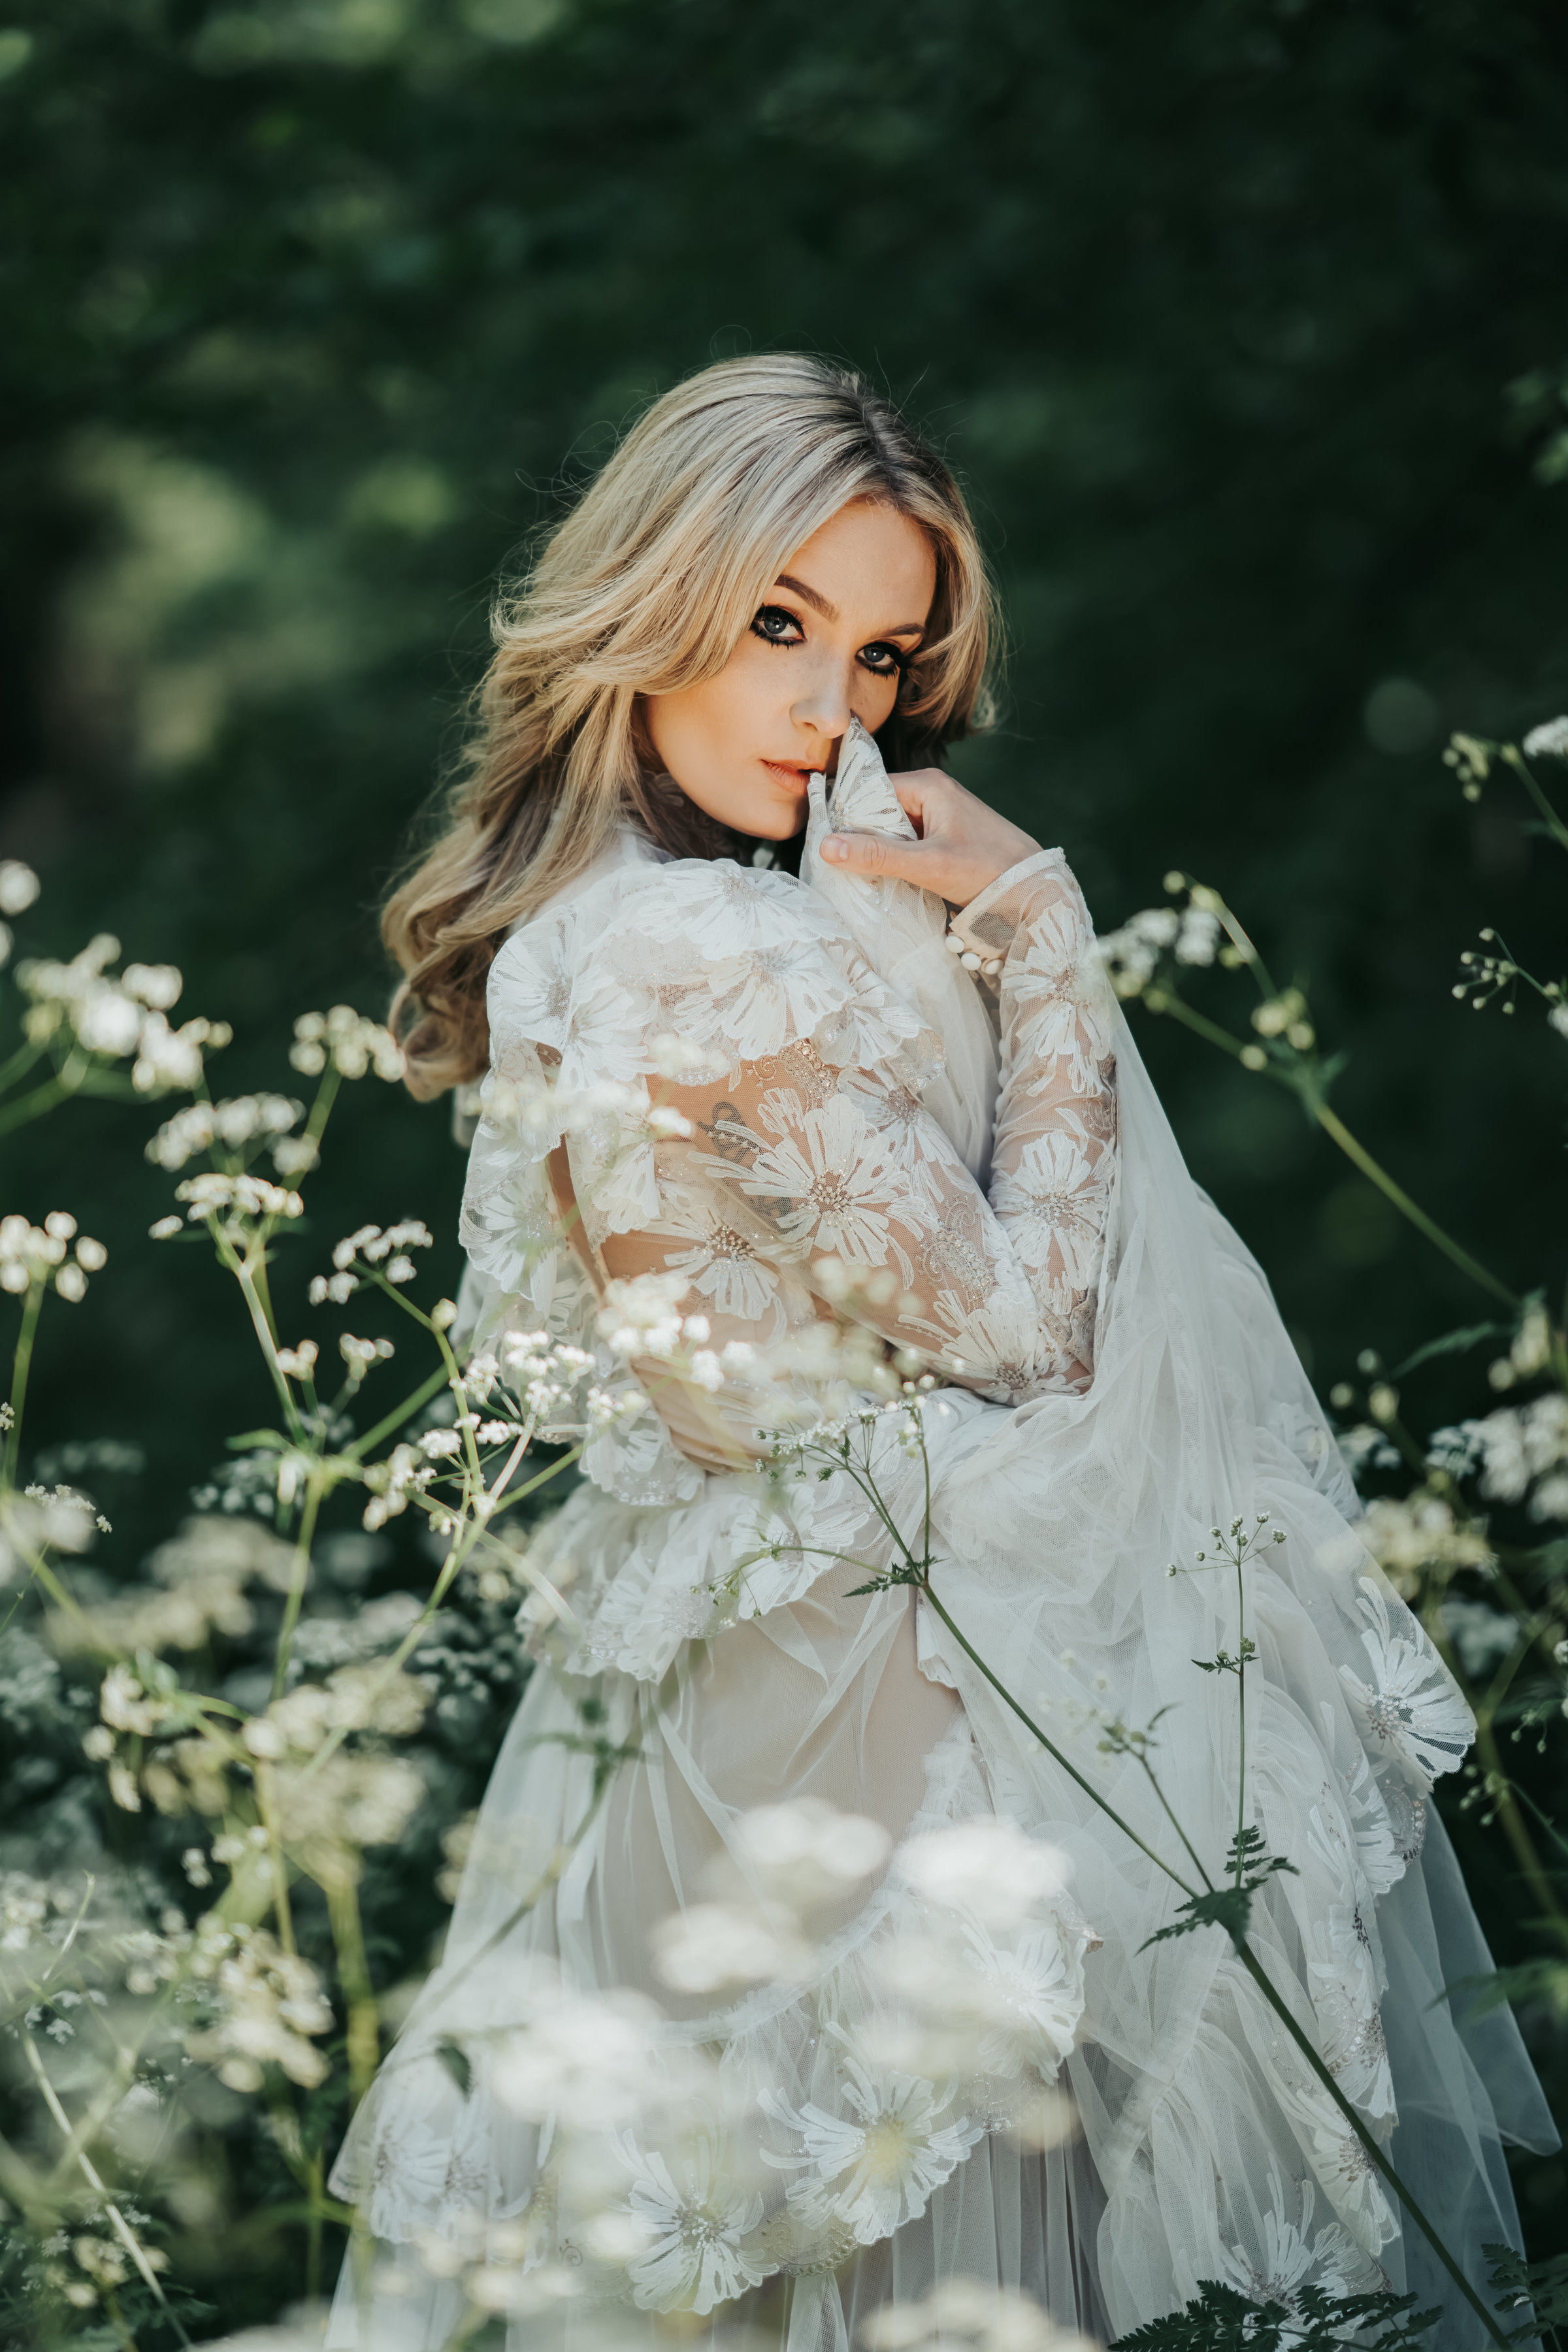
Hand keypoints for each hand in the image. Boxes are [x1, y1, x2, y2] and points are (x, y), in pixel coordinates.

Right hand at [818, 767, 1040, 907]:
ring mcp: (939, 815)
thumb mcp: (927, 864)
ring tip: (862, 876)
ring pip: (892, 830)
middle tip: (843, 867)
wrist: (1033, 890)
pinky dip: (896, 860)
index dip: (847, 817)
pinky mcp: (944, 837)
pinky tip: (886, 880)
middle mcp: (932, 793)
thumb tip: (826, 846)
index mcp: (927, 785)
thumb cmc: (986, 870)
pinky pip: (907, 843)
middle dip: (862, 837)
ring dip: (878, 852)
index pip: (869, 791)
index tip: (827, 846)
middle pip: (878, 810)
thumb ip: (877, 855)